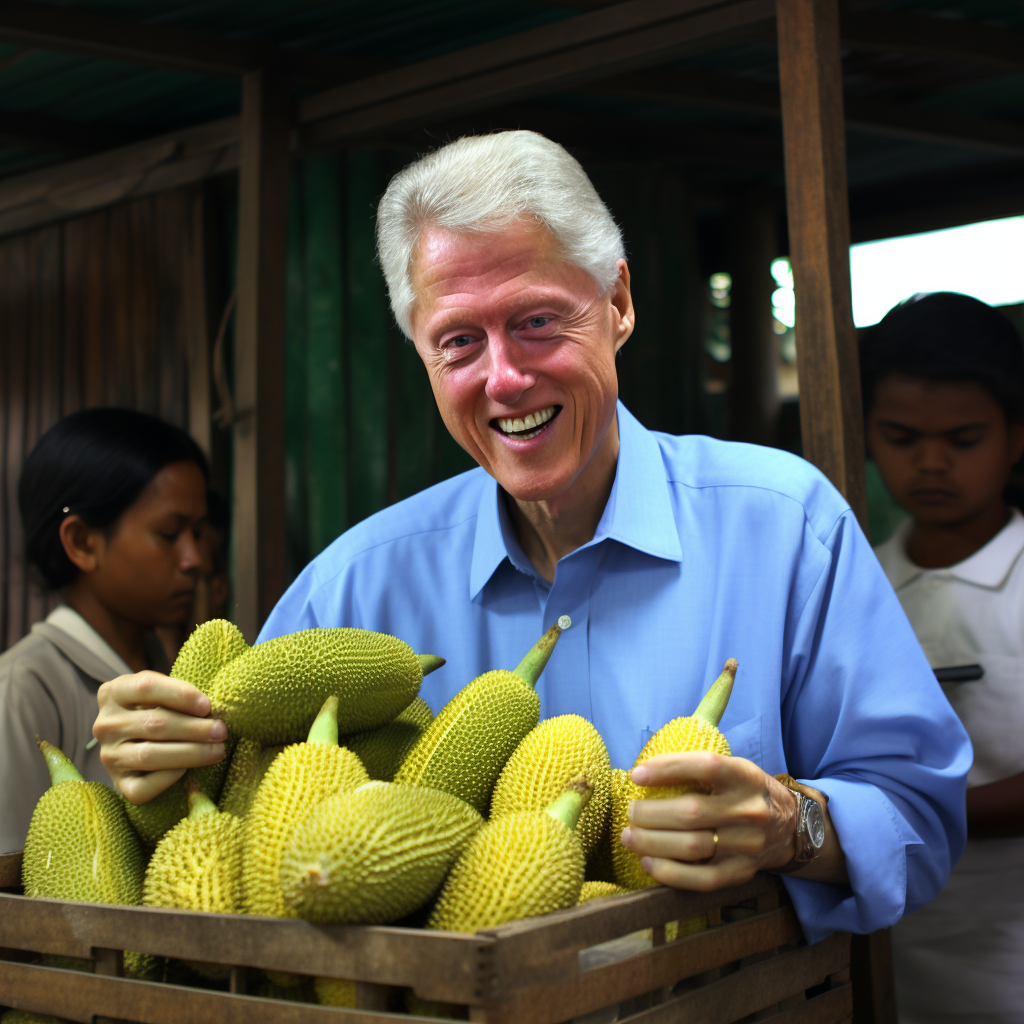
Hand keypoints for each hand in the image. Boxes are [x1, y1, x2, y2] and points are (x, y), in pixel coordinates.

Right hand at [93, 672, 226, 804]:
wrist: (139, 741)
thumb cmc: (159, 708)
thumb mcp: (162, 692)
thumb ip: (178, 695)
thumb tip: (210, 712)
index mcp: (113, 693)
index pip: (146, 687)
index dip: (180, 695)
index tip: (207, 706)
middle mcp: (105, 724)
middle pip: (153, 724)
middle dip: (194, 728)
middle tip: (221, 731)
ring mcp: (108, 756)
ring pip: (149, 756)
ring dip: (190, 753)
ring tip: (218, 750)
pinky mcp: (118, 783)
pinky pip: (142, 787)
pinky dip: (167, 779)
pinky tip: (188, 770)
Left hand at [620, 752, 843, 889]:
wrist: (790, 827)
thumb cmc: (744, 793)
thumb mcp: (733, 769)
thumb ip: (697, 769)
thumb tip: (643, 771)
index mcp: (745, 776)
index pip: (705, 766)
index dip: (667, 768)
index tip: (636, 774)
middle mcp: (748, 810)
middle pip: (691, 812)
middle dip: (650, 813)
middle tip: (630, 811)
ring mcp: (747, 845)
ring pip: (691, 847)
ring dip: (652, 842)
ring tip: (629, 835)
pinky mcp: (741, 873)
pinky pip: (701, 879)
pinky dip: (669, 873)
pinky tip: (648, 862)